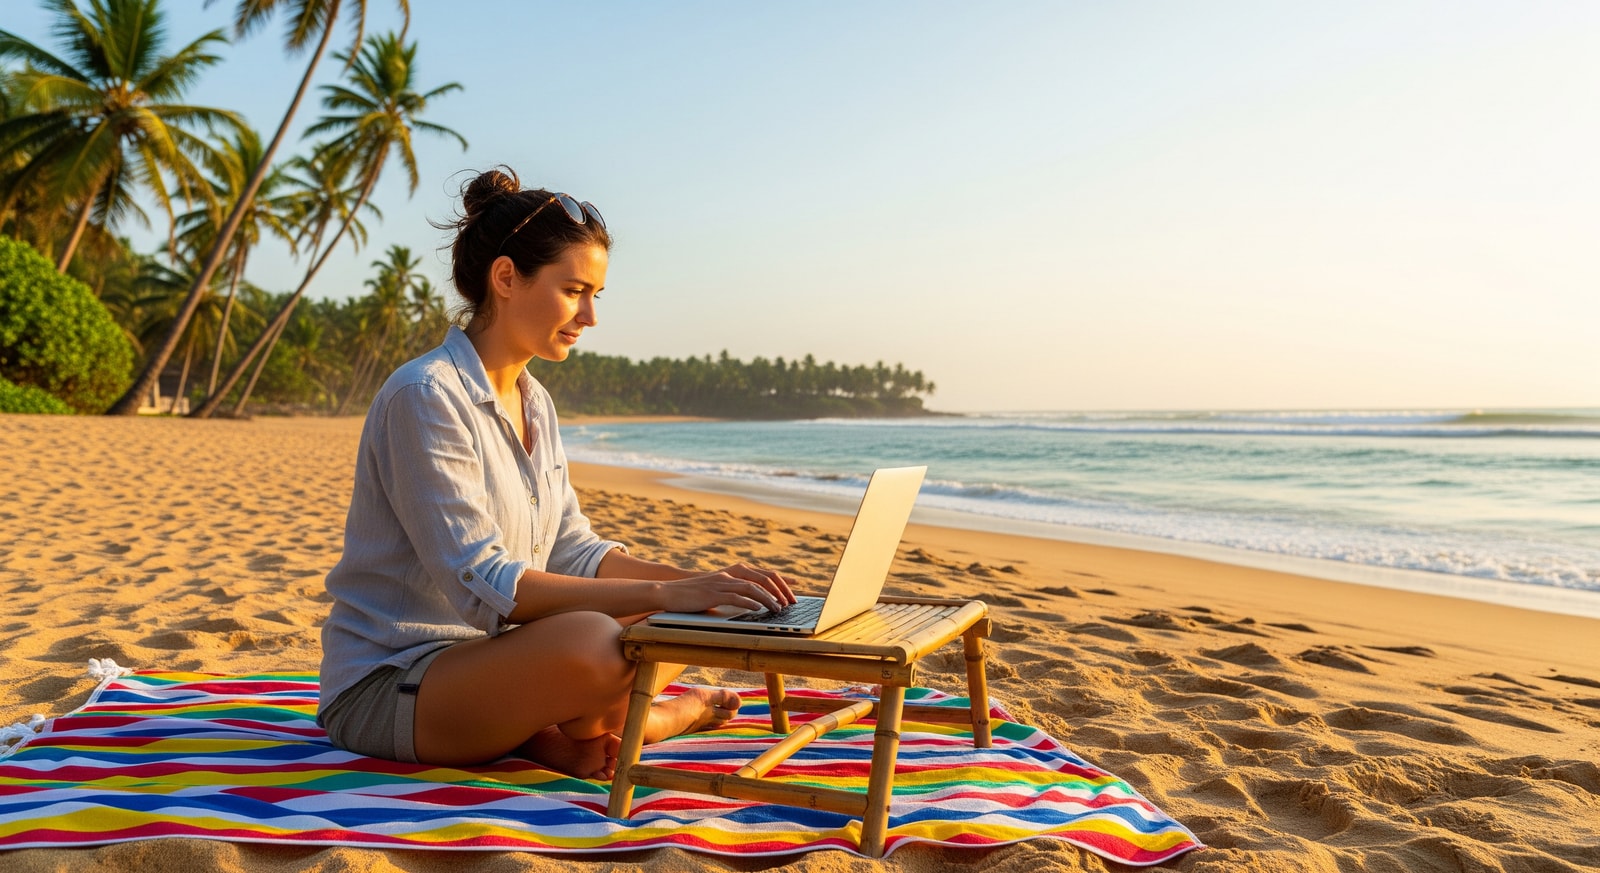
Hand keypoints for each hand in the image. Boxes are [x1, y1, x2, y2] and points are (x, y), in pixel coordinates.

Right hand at [665, 561, 797, 614]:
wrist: (669, 592)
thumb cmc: (692, 596)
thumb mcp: (716, 594)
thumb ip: (732, 596)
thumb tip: (751, 606)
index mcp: (731, 573)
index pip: (762, 573)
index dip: (780, 579)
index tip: (796, 585)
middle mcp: (729, 575)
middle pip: (762, 578)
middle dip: (779, 590)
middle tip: (791, 602)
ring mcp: (721, 582)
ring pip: (752, 587)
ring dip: (768, 598)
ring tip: (779, 608)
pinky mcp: (713, 593)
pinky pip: (736, 596)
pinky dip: (750, 602)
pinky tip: (759, 609)